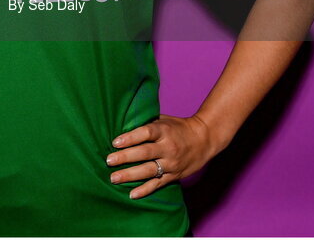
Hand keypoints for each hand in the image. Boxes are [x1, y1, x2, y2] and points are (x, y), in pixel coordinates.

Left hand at [106, 114, 225, 198]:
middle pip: (144, 153)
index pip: (145, 133)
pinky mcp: (174, 175)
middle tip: (108, 161)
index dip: (130, 137)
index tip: (115, 142)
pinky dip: (145, 190)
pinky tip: (132, 194)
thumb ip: (146, 123)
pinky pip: (158, 184)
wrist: (205, 139)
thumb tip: (122, 124)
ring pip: (149, 170)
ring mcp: (171, 163)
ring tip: (114, 178)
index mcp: (164, 131)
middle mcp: (168, 147)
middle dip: (125, 158)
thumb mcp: (164, 120)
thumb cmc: (179, 127)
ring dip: (130, 175)